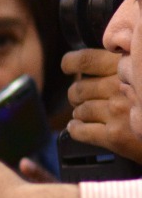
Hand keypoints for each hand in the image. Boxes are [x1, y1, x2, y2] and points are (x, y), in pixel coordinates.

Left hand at [64, 48, 141, 162]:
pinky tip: (77, 128)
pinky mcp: (114, 136)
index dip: (71, 63)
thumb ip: (129, 68)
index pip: (86, 60)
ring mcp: (117, 112)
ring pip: (80, 110)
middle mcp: (120, 88)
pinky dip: (75, 130)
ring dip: (79, 113)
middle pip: (79, 88)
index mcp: (128, 68)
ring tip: (85, 114)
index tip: (68, 67)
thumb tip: (103, 64)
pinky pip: (80, 131)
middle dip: (77, 95)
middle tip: (82, 99)